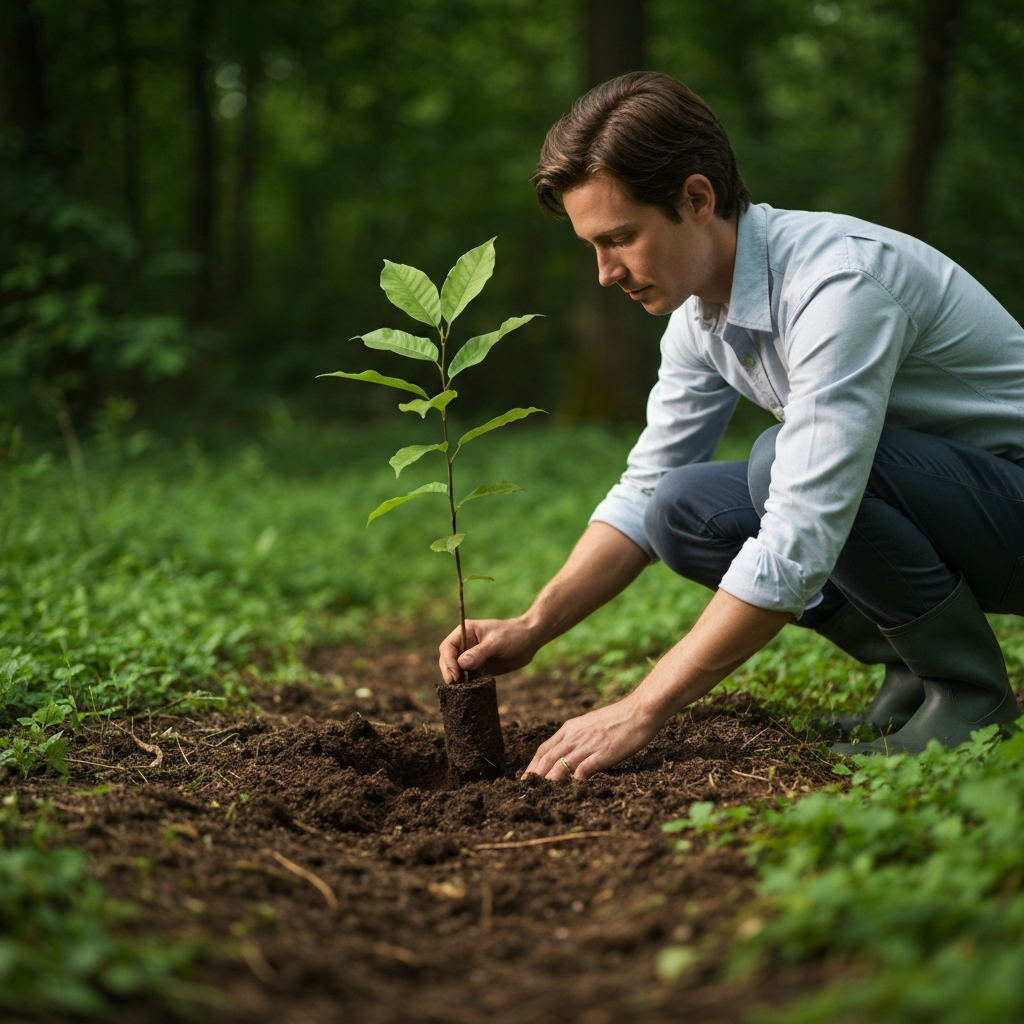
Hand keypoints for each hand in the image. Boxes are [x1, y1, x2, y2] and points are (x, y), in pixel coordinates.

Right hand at [438, 616, 540, 683]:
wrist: (530, 640)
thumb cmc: (513, 634)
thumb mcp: (495, 642)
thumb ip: (478, 653)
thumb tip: (461, 665)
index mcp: (464, 632)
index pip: (448, 647)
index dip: (448, 661)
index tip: (454, 675)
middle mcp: (465, 645)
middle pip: (448, 660)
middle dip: (449, 672)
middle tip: (454, 685)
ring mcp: (472, 658)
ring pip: (457, 671)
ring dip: (457, 681)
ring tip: (460, 692)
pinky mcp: (480, 669)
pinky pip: (469, 678)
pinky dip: (467, 685)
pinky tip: (469, 692)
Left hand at [522, 692, 664, 780]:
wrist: (639, 711)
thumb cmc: (619, 719)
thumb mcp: (591, 724)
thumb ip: (579, 737)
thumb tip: (571, 752)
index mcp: (570, 729)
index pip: (543, 749)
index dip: (532, 766)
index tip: (526, 779)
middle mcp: (574, 737)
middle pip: (546, 760)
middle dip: (534, 778)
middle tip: (526, 792)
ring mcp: (587, 745)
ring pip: (559, 766)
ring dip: (548, 783)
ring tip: (541, 797)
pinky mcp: (601, 754)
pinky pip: (581, 770)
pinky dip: (572, 783)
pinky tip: (568, 793)